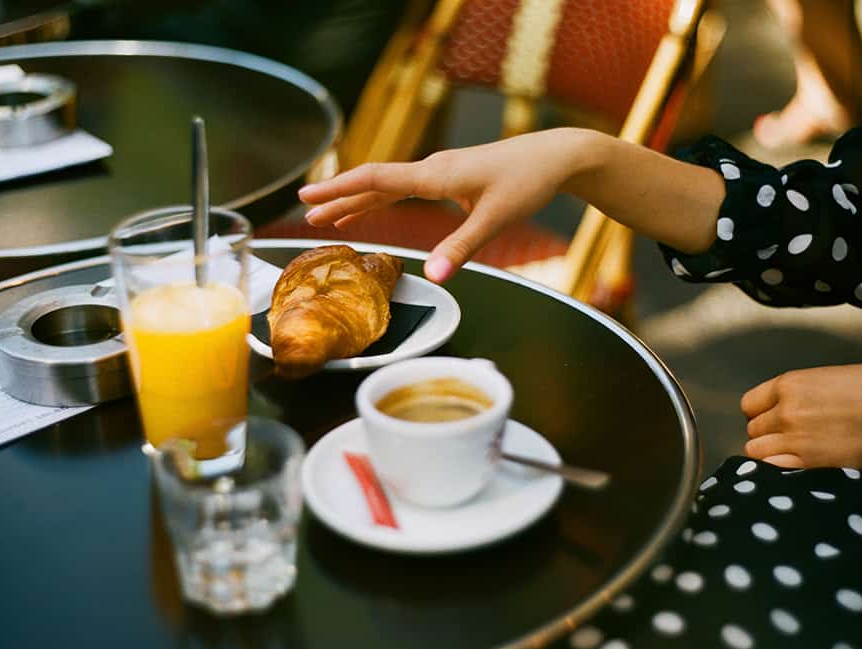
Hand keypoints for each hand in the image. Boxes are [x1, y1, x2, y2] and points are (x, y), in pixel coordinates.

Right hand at [298, 129, 587, 281]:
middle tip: (305, 212)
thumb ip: (461, 249)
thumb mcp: (495, 220)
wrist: (555, 158)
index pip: (375, 181)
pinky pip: (403, 189)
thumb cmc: (527, 183)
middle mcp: (432, 170)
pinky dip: (381, 201)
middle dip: (338, 197)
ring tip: (328, 218)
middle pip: (373, 182)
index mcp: (436, 175)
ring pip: (386, 186)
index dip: (339, 191)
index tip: (308, 200)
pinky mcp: (450, 178)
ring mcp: (440, 173)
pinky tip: (371, 211)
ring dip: (356, 200)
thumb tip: (434, 278)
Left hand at [741, 364, 861, 468]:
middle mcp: (785, 411)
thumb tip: (785, 406)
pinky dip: (776, 469)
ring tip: (789, 452)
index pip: (749, 404)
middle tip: (787, 436)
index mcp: (788, 385)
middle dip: (766, 433)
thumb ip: (798, 393)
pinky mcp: (808, 462)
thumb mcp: (826, 378)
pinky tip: (790, 466)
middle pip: (753, 429)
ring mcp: (794, 438)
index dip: (760, 413)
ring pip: (756, 450)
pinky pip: (771, 469)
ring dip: (768, 452)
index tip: (770, 418)